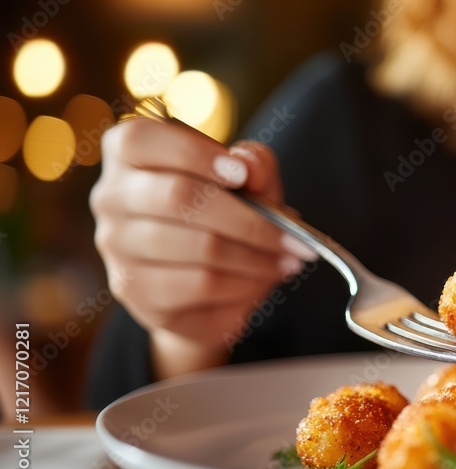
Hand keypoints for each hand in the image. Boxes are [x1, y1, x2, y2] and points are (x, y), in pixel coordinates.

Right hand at [90, 118, 316, 377]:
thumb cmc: (226, 213)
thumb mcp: (248, 180)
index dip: (195, 154)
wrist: (206, 284)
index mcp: (128, 153)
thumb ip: (253, 163)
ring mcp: (116, 247)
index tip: (243, 176)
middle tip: (294, 237)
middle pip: (177, 198)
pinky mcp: (133, 291)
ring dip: (256, 257)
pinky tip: (261, 280)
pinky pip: (199, 286)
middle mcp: (110, 197)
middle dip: (249, 220)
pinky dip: (242, 284)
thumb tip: (248, 165)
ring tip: (288, 261)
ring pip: (197, 248)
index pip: (141, 139)